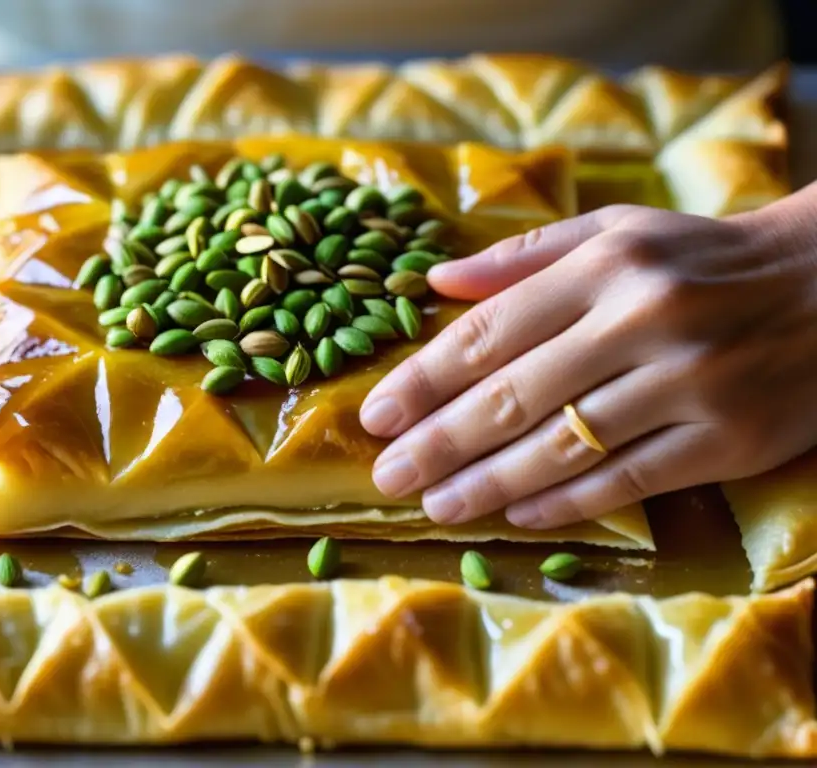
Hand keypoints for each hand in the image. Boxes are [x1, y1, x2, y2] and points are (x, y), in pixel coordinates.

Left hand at [359, 195, 816, 529]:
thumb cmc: (703, 257)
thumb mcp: (618, 230)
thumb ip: (523, 256)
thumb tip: (434, 283)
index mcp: (607, 265)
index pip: (489, 331)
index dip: (423, 380)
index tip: (375, 416)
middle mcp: (643, 321)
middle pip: (513, 397)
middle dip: (438, 443)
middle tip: (386, 476)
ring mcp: (690, 385)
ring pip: (564, 448)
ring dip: (487, 484)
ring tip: (434, 505)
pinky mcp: (729, 440)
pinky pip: (629, 482)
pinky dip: (565, 504)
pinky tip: (514, 515)